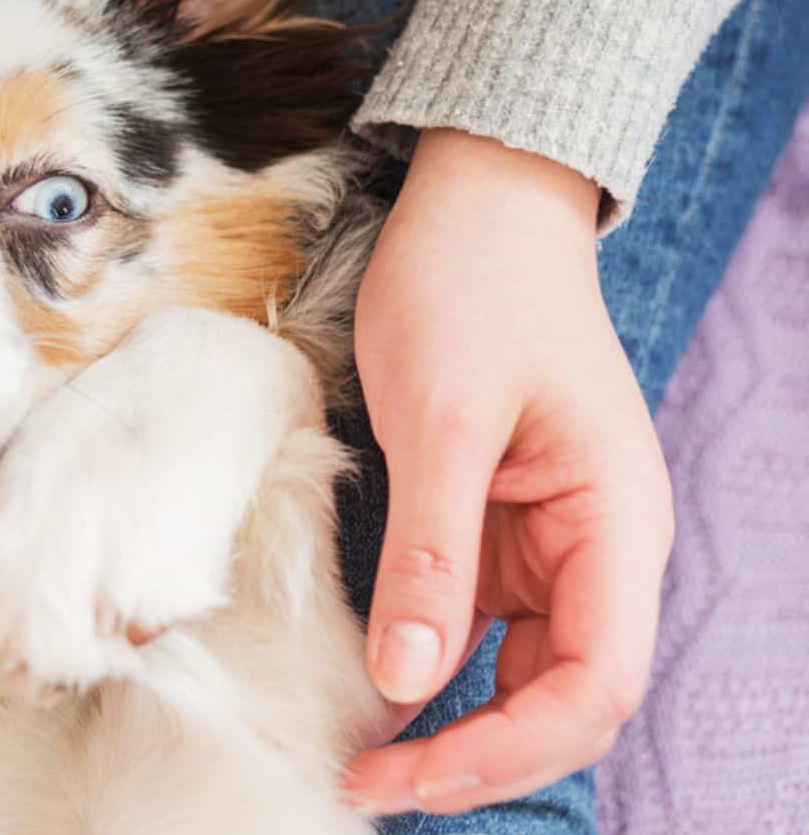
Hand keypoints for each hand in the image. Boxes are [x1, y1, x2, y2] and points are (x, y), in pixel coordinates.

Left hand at [343, 130, 672, 814]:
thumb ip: (432, 552)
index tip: (410, 772)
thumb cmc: (472, 287)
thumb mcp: (443, 418)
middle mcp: (596, 546)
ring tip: (365, 760)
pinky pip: (477, 617)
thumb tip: (408, 681)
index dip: (508, 747)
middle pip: (558, 694)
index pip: (593, 683)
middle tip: (368, 785)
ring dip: (452, 720)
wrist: (478, 203)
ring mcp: (547, 537)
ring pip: (517, 667)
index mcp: (615, 523)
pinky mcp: (496, 521)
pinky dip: (432, 662)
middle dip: (474, 753)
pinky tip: (376, 687)